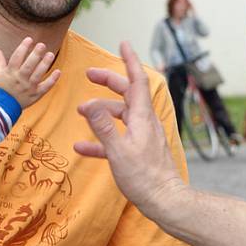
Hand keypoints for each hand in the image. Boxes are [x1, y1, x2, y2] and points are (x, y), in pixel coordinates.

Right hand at [0, 37, 59, 108]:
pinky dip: (52, 80)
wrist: (1, 107)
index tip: (29, 39)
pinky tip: (58, 71)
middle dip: (35, 54)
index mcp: (10, 73)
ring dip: (45, 64)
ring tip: (50, 54)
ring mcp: (28, 88)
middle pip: (28, 65)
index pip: (17, 58)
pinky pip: (45, 87)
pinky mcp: (35, 95)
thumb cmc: (0, 88)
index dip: (23, 47)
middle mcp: (20, 79)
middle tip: (42, 45)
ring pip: (38, 74)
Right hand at [73, 41, 183, 220]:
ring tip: (79, 114)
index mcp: (142, 117)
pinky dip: (101, 138)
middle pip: (127, 93)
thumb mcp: (118, 151)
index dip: (129, 60)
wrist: (165, 202)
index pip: (137, 80)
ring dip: (101, 112)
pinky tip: (83, 146)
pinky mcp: (139, 151)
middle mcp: (144, 122)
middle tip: (89, 74)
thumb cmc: (144, 178)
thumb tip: (89, 104)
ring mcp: (143, 136)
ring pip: (120, 115)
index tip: (123, 43)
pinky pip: (118, 138)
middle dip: (108, 82)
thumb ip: (102, 126)